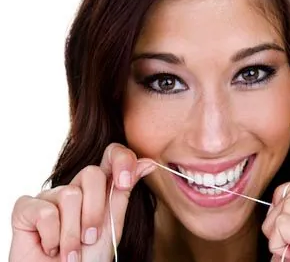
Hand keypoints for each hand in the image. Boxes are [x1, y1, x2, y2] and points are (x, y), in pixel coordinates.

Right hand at [9, 143, 155, 261]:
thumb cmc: (89, 257)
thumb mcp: (113, 224)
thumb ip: (124, 192)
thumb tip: (147, 162)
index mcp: (98, 189)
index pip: (111, 155)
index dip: (121, 160)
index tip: (125, 181)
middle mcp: (74, 188)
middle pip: (92, 174)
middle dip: (95, 212)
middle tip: (90, 238)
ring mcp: (49, 197)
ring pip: (69, 195)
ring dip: (73, 234)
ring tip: (70, 251)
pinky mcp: (26, 208)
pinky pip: (45, 212)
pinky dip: (52, 238)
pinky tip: (50, 248)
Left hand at [262, 178, 289, 261]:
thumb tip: (280, 193)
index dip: (287, 197)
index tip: (281, 224)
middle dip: (276, 216)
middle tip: (281, 243)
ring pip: (289, 205)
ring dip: (274, 230)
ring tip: (285, 252)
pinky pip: (284, 223)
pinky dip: (275, 241)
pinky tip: (286, 257)